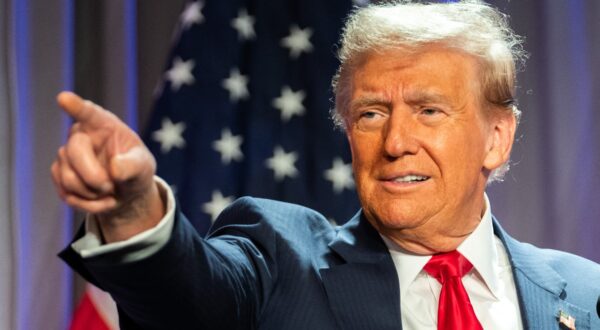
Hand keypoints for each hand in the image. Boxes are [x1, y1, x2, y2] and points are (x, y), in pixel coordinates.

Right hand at [51, 91, 163, 241]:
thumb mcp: (143, 167)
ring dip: (93, 194)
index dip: (76, 106)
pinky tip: (101, 200)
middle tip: (111, 186)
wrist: (125, 192)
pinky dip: (87, 204)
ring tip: (110, 192)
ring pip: (69, 178)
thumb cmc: (136, 171)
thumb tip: (115, 168)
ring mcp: (66, 154)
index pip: (88, 113)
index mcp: (104, 125)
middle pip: (74, 152)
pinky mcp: (59, 174)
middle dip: (94, 177)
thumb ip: (133, 165)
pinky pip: (67, 193)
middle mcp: (81, 135)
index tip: (63, 98)